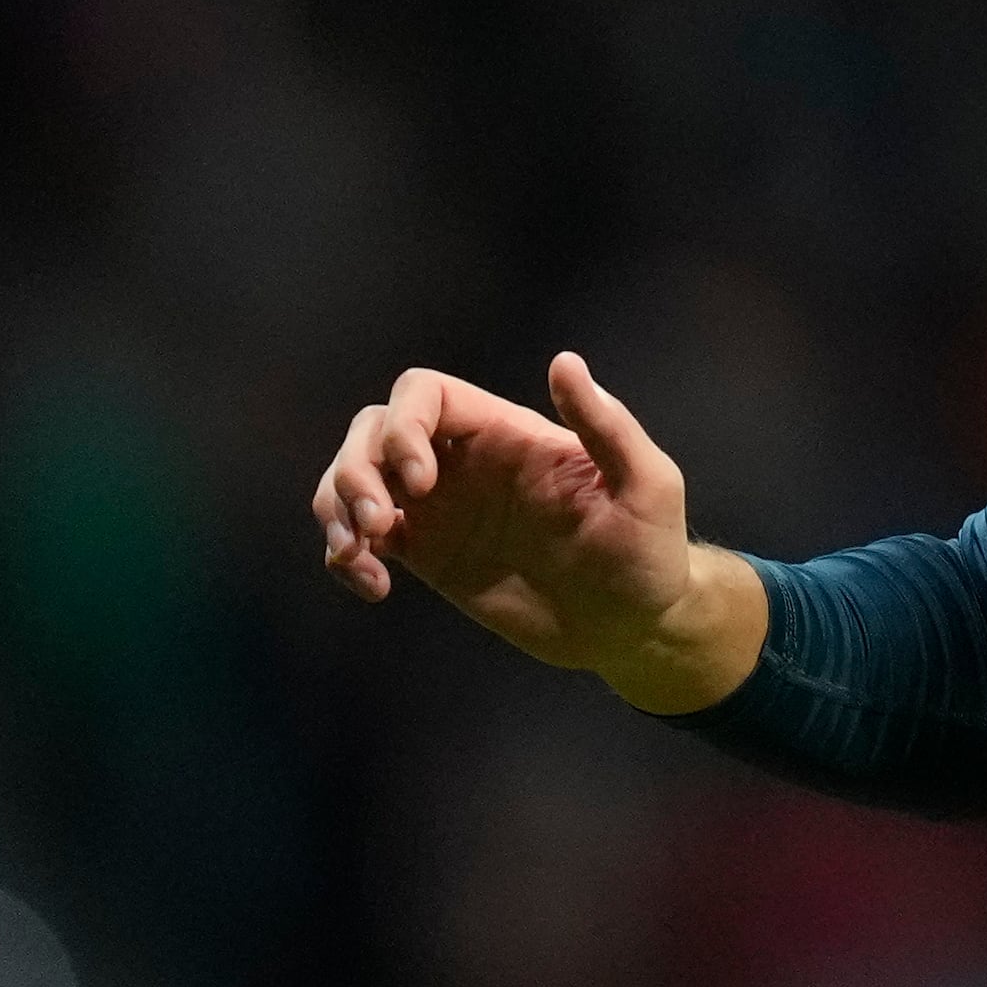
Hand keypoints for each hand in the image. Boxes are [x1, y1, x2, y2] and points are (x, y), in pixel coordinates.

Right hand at [310, 352, 763, 711]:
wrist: (635, 625)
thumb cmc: (650, 551)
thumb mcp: (647, 486)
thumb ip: (608, 427)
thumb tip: (564, 362)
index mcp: (506, 432)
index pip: (424, 394)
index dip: (404, 427)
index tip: (422, 484)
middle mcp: (463, 461)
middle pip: (372, 429)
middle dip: (354, 467)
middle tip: (377, 522)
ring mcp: (440, 508)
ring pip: (352, 479)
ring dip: (336, 507)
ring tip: (360, 556)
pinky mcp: (429, 555)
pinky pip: (361, 539)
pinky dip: (345, 556)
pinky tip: (372, 586)